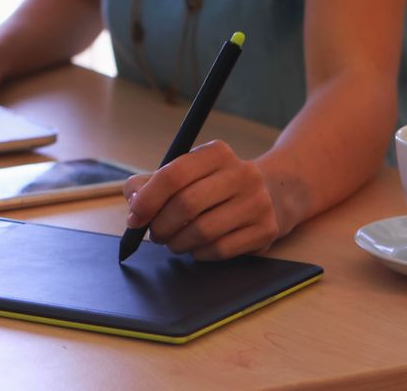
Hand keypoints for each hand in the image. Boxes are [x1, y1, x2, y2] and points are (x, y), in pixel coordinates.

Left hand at [123, 140, 280, 259]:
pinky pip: (219, 250)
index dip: (147, 199)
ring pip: (202, 231)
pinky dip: (198, 253)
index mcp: (217, 153)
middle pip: (186, 205)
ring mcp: (257, 203)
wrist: (273, 193)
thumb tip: (133, 200)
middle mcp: (241, 174)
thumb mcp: (188, 172)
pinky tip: (196, 247)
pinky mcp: (265, 230)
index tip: (134, 218)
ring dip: (178, 243)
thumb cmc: (216, 185)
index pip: (174, 174)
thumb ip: (154, 182)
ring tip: (173, 242)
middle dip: (161, 225)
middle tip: (154, 234)